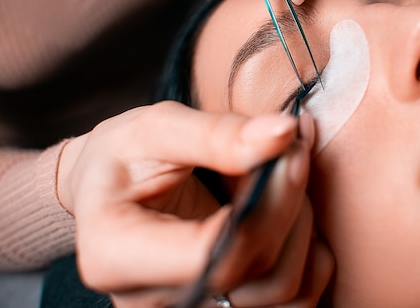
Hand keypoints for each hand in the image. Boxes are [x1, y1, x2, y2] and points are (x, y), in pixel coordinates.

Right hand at [57, 101, 333, 306]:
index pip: (212, 253)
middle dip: (289, 200)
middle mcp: (154, 300)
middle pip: (256, 269)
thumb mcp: (153, 129)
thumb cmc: (123, 160)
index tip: (287, 153)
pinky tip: (289, 211)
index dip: (265, 206)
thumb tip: (283, 132)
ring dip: (303, 225)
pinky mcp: (227, 307)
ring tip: (285, 178)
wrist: (111, 195)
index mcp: (116, 255)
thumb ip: (215, 133)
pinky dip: (309, 251)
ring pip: (287, 289)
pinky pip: (297, 296)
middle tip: (294, 149)